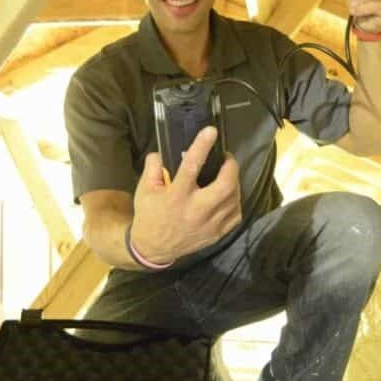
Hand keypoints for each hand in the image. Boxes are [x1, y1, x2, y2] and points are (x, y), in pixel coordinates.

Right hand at [129, 126, 242, 263]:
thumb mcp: (144, 190)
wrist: (153, 249)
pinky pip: (236, 215)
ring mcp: (210, 224)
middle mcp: (196, 210)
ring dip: (234, 183)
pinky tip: (228, 195)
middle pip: (225, 185)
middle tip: (226, 159)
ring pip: (234, 199)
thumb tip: (160, 152)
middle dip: (231, 167)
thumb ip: (153, 168)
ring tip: (227, 175)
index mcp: (176, 196)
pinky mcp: (217, 234)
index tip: (211, 131)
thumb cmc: (149, 215)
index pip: (192, 166)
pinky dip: (235, 202)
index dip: (203, 146)